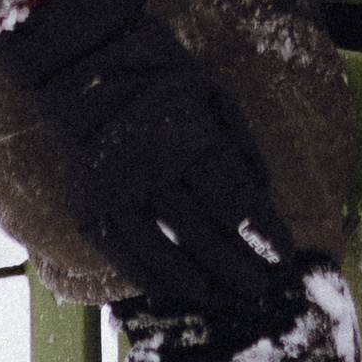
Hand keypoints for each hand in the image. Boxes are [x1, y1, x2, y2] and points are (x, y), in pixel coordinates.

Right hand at [0, 0, 297, 315]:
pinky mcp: (88, 208)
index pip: (235, 202)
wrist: (78, 64)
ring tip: (225, 297)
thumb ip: (239, 143)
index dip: (262, 234)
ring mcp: (116, 193)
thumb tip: (262, 194)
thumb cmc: (155, 73)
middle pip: (205, 235)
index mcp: (188, 138)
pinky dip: (152, 278)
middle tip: (262, 287)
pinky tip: (176, 291)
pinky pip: (124, 255)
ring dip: (200, 281)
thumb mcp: (211, 92)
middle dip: (239, 267)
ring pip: (164, 254)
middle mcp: (152, 171)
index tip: (283, 255)